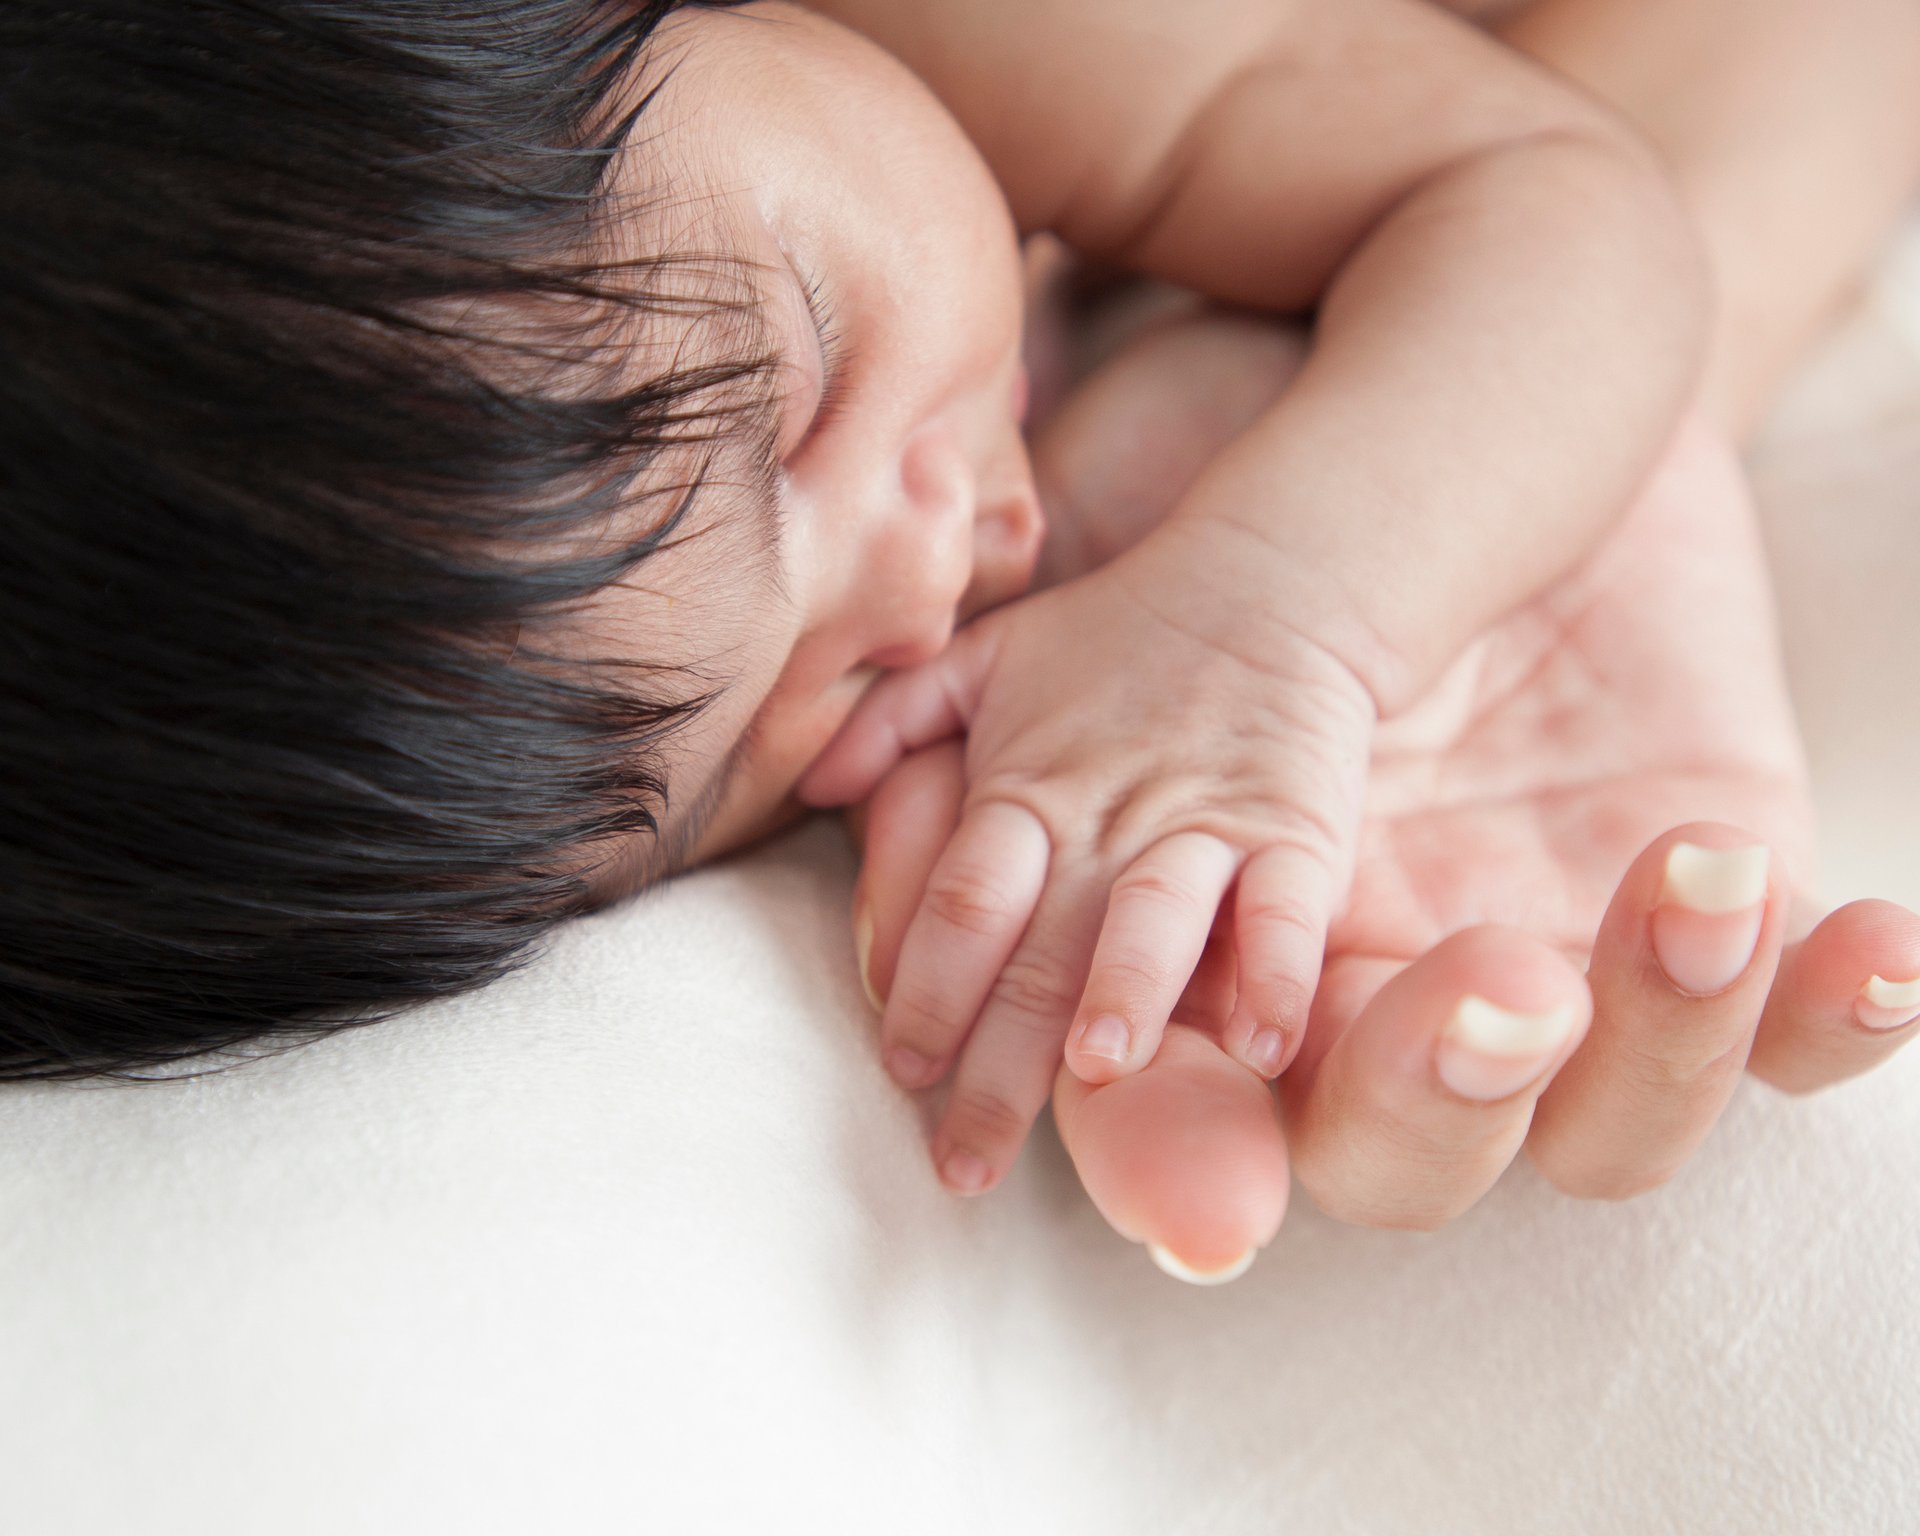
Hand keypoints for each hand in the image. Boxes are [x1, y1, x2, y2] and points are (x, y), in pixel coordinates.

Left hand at [800, 531, 1376, 1196]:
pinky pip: (1286, 906)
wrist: (1269, 580)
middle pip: (1040, 946)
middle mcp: (1104, 816)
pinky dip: (1275, 973)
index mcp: (1026, 789)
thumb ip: (897, 719)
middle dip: (999, 1063)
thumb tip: (811, 784)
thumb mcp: (988, 657)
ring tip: (1096, 1074)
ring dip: (1125, 992)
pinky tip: (1260, 1049)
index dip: (926, 984)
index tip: (902, 1071)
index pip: (962, 899)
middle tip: (965, 1163)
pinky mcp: (1294, 824)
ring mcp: (1202, 822)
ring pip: (1156, 916)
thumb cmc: (1115, 640)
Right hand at [850, 422, 1919, 1272]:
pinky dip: (1822, 1006)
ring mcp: (1550, 957)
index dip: (1178, 1160)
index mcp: (1226, 958)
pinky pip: (1782, 1023)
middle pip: (1402, 1155)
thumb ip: (968, 728)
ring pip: (1608, 1125)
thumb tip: (847, 797)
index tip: (1200, 1211)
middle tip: (1464, 997)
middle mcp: (1379, 993)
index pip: (1183, 1104)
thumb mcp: (1081, 607)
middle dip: (1427, 1108)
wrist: (1439, 368)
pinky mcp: (1702, 893)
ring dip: (1647, 1040)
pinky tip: (1867, 934)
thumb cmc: (1225, 495)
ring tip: (1665, 889)